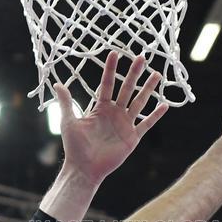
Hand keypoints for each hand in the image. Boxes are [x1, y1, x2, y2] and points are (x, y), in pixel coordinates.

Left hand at [52, 51, 168, 183]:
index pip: (107, 84)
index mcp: (100, 108)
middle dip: (134, 73)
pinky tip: (164, 105)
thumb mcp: (69, 121)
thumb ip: (66, 102)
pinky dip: (155, 115)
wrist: (84, 168)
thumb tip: (57, 84)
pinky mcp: (132, 137)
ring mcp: (125, 124)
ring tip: (157, 74)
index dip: (111, 70)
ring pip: (139, 102)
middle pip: (126, 89)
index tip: (115, 53)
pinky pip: (146, 124)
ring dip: (148, 89)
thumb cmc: (75, 146)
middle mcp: (114, 113)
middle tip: (141, 57)